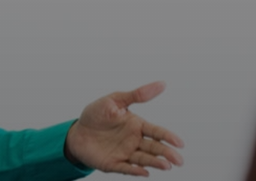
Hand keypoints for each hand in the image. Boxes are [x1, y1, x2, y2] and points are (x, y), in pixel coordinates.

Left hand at [64, 81, 184, 176]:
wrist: (76, 131)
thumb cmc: (96, 115)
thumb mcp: (114, 101)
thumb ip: (137, 95)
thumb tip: (162, 84)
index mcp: (136, 125)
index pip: (156, 132)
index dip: (168, 137)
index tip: (180, 143)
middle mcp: (134, 141)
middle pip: (154, 148)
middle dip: (167, 154)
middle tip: (178, 161)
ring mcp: (125, 153)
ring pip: (143, 159)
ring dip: (155, 163)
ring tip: (166, 166)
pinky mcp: (113, 164)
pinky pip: (126, 168)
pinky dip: (135, 171)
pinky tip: (144, 173)